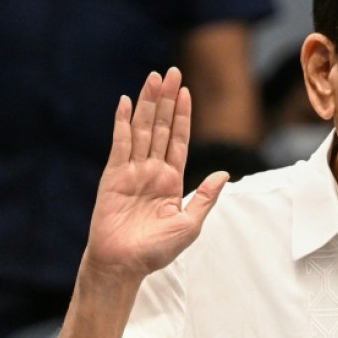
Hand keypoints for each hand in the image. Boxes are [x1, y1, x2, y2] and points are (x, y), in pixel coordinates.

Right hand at [84, 67, 228, 282]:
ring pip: (142, 130)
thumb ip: (206, 197)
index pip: (178, 140)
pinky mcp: (113, 176)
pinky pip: (119, 144)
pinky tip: (125, 102)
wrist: (124, 265)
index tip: (186, 91)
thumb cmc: (156, 251)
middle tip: (171, 72)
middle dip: (166, 100)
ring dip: (147, 103)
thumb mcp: (190, 224)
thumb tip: (224, 174)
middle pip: (160, 127)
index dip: (182, 116)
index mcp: (171, 181)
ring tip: (154, 78)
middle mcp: (151, 171)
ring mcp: (131, 171)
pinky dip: (122, 123)